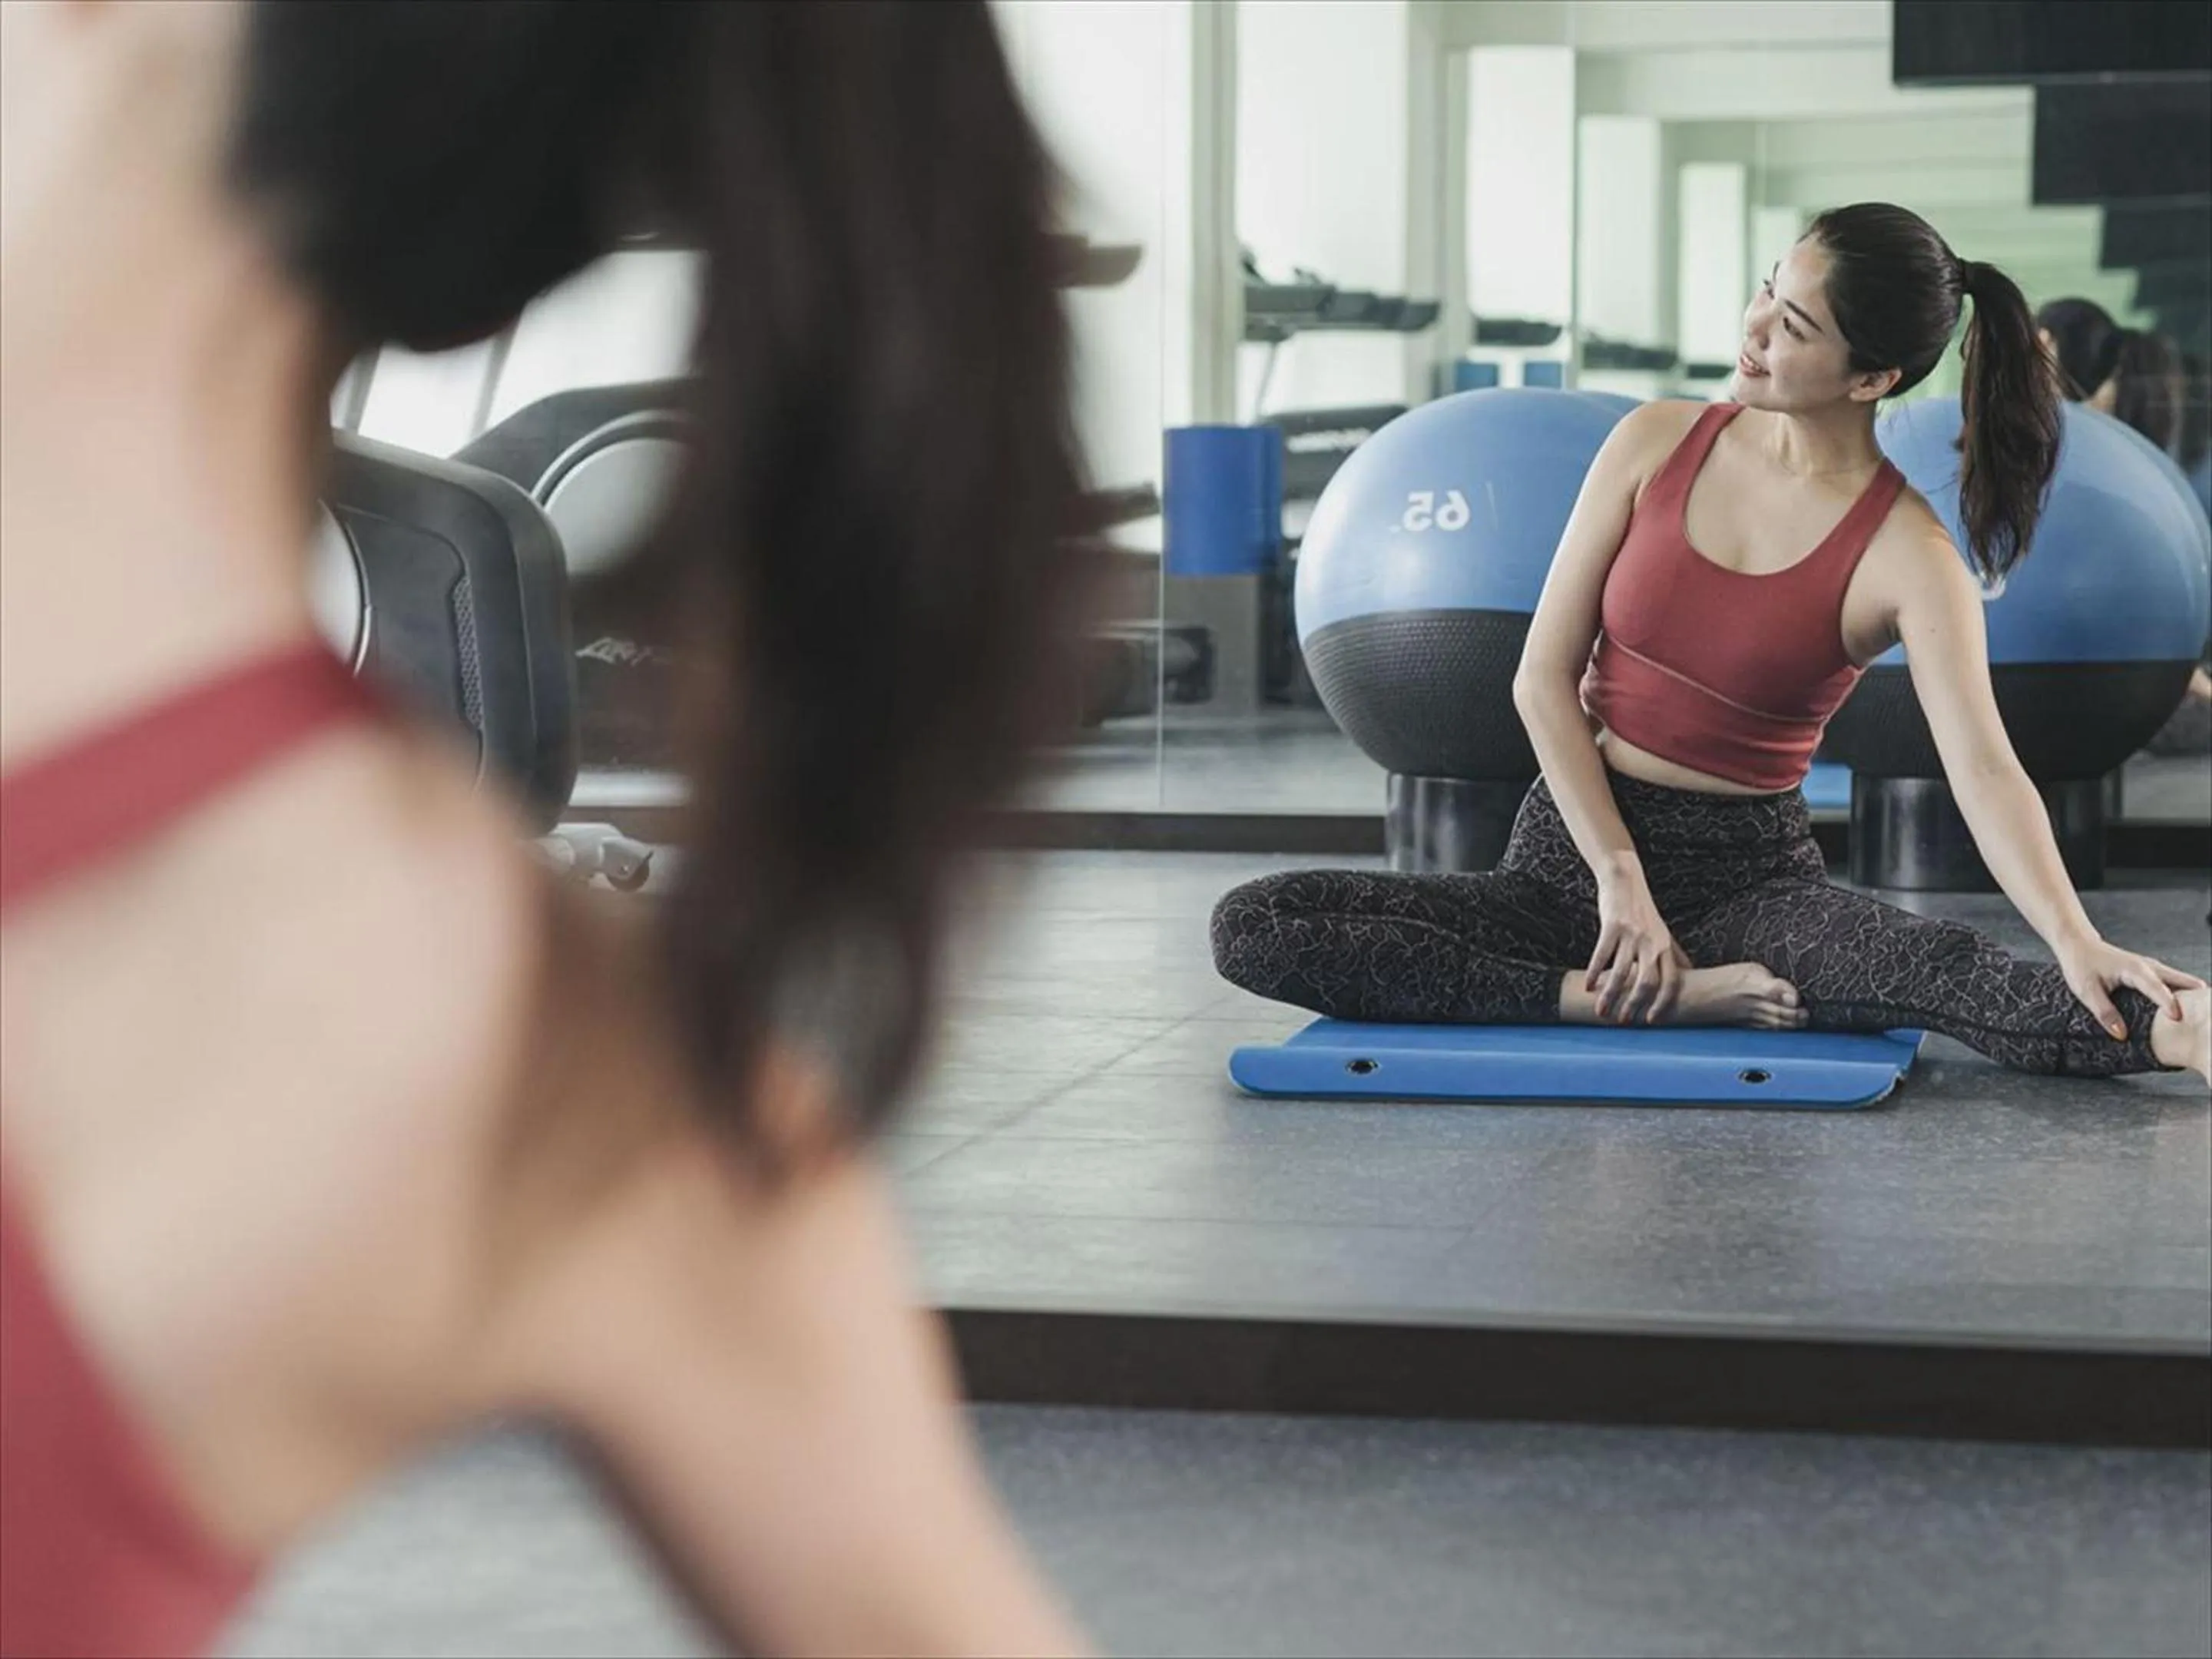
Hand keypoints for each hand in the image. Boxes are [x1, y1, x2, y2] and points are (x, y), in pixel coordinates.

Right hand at [1587, 866, 1690, 1025]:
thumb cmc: (1643, 909)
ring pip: (1621, 972)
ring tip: (1601, 1011)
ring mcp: (1633, 934)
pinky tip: (1588, 986)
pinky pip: (1602, 955)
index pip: (1671, 982)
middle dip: (1634, 1005)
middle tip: (1623, 1021)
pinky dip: (1594, 972)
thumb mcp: (1663, 932)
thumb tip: (1689, 971)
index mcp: (1665, 947)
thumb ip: (1674, 953)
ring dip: (1610, 995)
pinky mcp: (1613, 926)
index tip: (1650, 1020)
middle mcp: (1652, 943)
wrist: (1625, 880)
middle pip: (1647, 982)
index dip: (1662, 1003)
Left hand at [2056, 935, 2204, 1042]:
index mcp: (2134, 970)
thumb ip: (2104, 1012)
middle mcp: (2149, 967)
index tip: (2178, 1017)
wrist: (2078, 944)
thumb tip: (2121, 1034)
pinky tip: (2189, 1009)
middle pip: (2181, 982)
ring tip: (2204, 1014)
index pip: (2156, 987)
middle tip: (2206, 1015)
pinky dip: (2184, 993)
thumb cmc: (2081, 964)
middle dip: (2196, 997)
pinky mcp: (2151, 973)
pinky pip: (2174, 983)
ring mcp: (2153, 969)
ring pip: (2181, 982)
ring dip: (2193, 996)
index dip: (2168, 1002)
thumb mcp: (2087, 991)